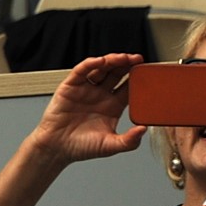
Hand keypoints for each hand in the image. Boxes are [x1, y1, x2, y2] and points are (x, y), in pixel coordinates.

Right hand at [26, 53, 147, 163]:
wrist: (57, 148)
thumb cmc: (82, 147)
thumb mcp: (111, 146)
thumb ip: (129, 140)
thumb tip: (144, 129)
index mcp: (113, 107)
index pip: (128, 88)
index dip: (138, 80)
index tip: (148, 74)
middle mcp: (100, 95)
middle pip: (116, 74)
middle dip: (127, 65)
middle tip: (137, 59)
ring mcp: (86, 89)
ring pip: (101, 69)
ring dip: (111, 61)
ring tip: (122, 58)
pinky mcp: (70, 86)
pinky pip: (81, 71)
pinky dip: (90, 64)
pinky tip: (100, 61)